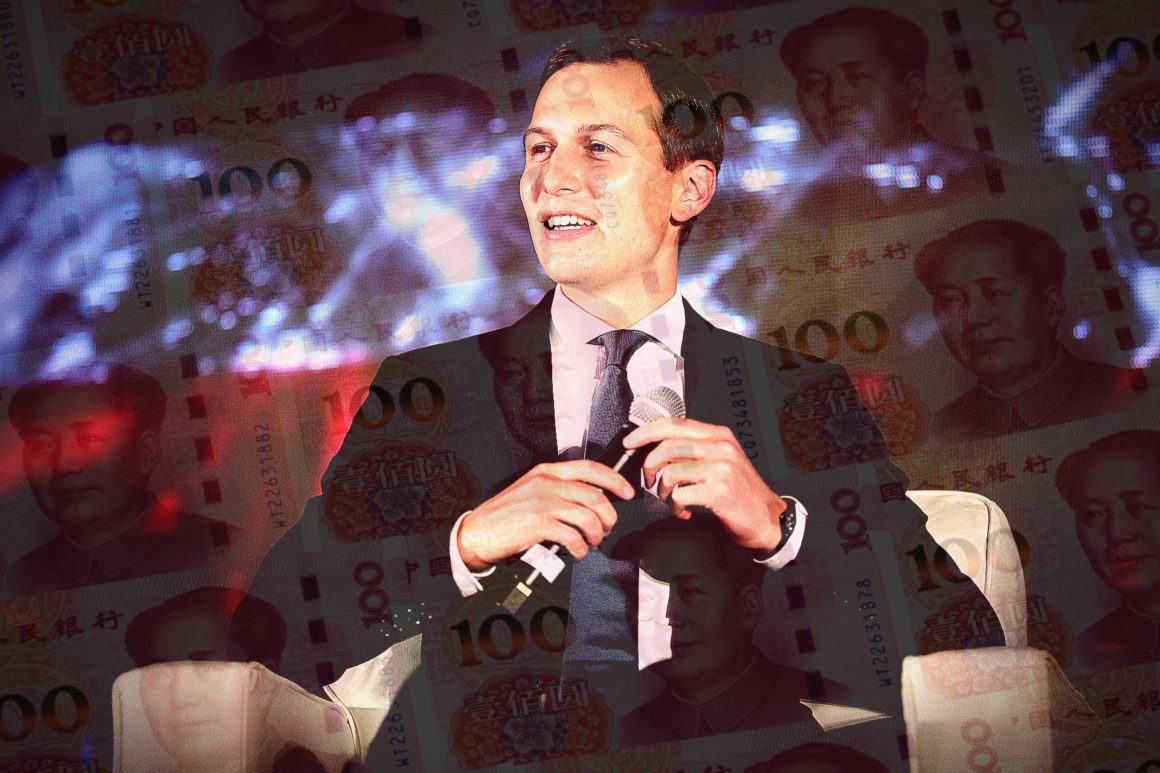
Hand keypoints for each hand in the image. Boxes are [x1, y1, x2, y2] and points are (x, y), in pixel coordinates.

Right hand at [457, 460, 634, 569]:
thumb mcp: (531, 491)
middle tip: (607, 528)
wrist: (477, 532)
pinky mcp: (539, 524)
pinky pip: (573, 535)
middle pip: (595, 495)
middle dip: (608, 516)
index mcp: (546, 472)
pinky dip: (580, 547)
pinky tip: (576, 551)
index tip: (626, 491)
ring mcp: (542, 503)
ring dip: (597, 534)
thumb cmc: (504, 515)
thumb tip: (589, 499)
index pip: (589, 468)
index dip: (614, 479)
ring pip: (589, 516)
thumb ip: (557, 489)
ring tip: (591, 542)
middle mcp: (546, 483)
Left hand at [624, 417, 785, 552]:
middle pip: (667, 447)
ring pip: (671, 472)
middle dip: (649, 466)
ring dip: (663, 491)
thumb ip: (694, 449)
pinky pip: (680, 495)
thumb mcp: (721, 460)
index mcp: (718, 436)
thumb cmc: (740, 490)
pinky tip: (683, 511)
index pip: (674, 424)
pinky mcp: (720, 491)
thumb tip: (655, 447)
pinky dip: (675, 507)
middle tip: (650, 480)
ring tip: (670, 498)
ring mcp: (722, 469)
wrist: (766, 517)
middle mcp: (721, 448)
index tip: (630, 442)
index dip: (647, 431)